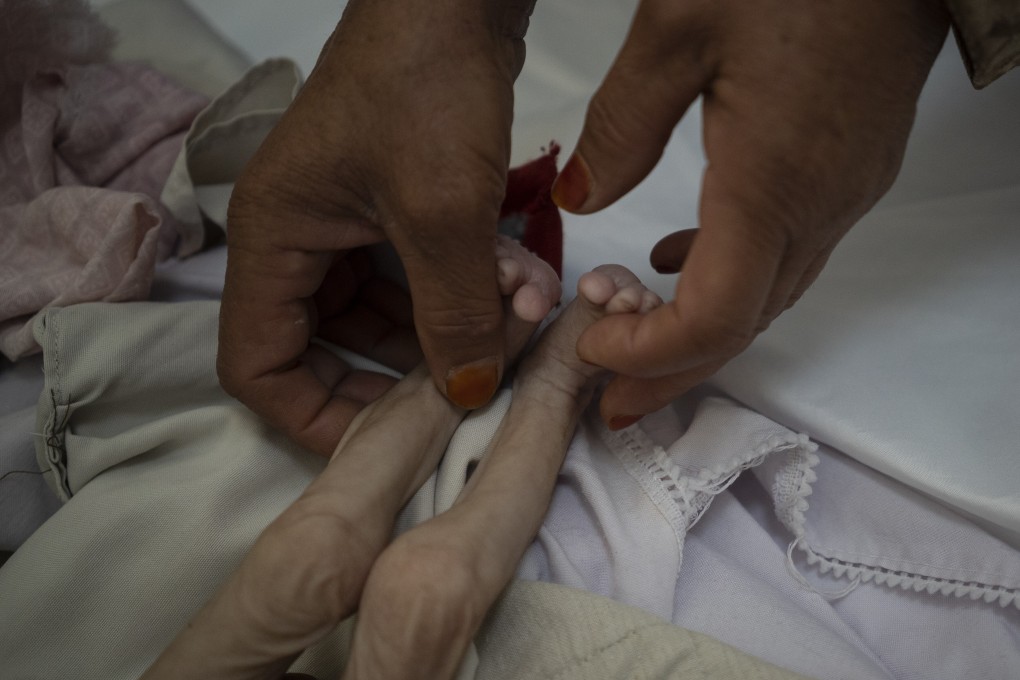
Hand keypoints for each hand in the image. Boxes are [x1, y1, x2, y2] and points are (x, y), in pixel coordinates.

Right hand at [218, 0, 534, 454]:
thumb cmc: (426, 86)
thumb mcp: (443, 215)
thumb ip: (453, 315)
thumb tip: (466, 395)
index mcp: (273, 240)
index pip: (258, 364)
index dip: (311, 417)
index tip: (384, 444)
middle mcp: (297, 237)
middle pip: (323, 346)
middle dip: (397, 374)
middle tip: (463, 390)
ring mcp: (343, 220)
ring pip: (379, 314)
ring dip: (443, 330)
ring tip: (510, 328)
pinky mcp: (388, 204)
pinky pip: (411, 275)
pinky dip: (459, 290)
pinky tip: (517, 286)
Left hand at [551, 0, 948, 426]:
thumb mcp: (678, 27)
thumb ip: (621, 124)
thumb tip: (581, 196)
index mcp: (768, 184)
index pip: (714, 318)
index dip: (649, 352)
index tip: (593, 344)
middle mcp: (816, 208)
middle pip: (743, 329)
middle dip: (670, 374)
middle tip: (612, 402)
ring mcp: (843, 197)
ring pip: (768, 300)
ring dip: (700, 335)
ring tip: (637, 346)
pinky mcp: (851, 177)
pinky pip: (788, 259)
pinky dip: (731, 282)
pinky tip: (682, 260)